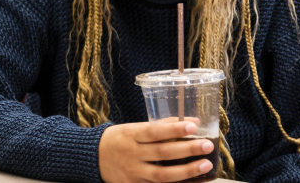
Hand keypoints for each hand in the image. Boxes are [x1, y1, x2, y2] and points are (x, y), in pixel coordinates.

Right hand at [98, 121, 213, 182]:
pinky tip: (194, 182)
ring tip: (206, 165)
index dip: (173, 129)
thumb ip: (160, 126)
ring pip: (162, 175)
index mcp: (130, 135)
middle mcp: (131, 154)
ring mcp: (133, 173)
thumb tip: (192, 123)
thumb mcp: (132, 128)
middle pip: (162, 153)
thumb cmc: (119, 140)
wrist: (93, 158)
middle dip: (187, 150)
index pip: (154, 131)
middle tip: (207, 145)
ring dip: (186, 171)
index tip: (192, 127)